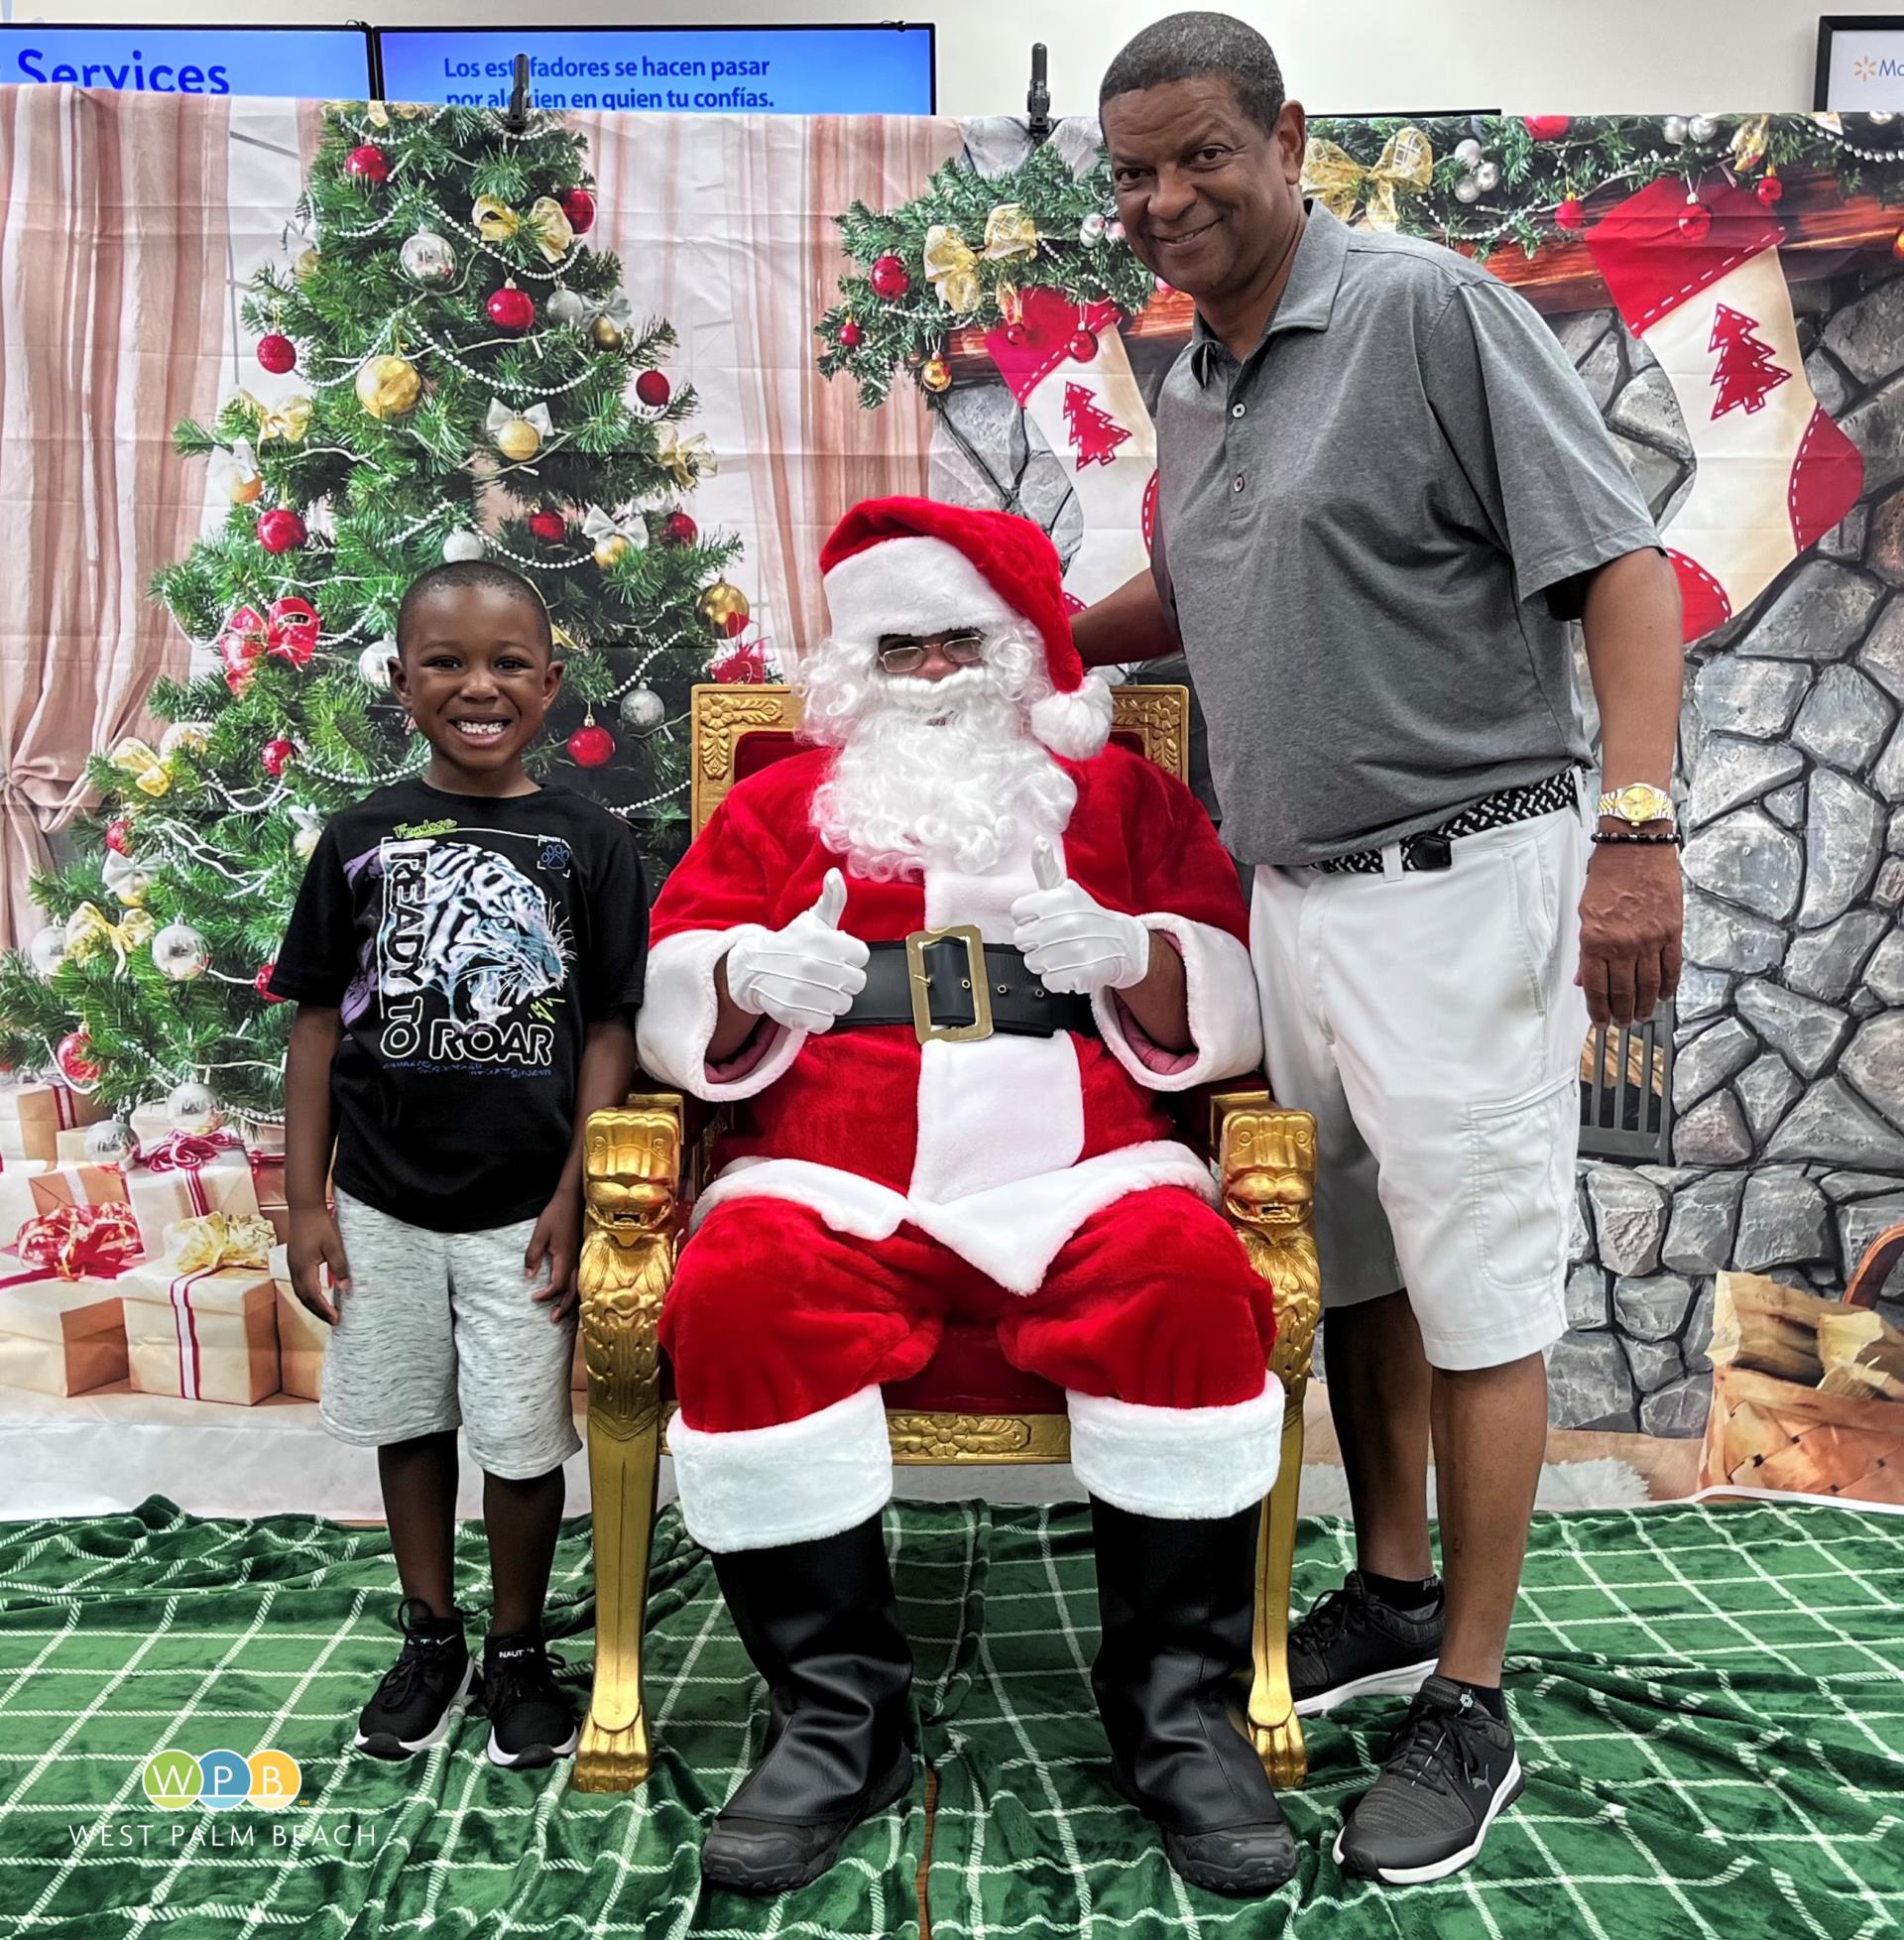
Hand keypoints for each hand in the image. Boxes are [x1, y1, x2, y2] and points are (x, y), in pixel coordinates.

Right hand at [287, 1206, 347, 1325]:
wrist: (304, 1206)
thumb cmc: (319, 1224)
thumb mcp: (334, 1246)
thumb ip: (340, 1267)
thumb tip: (345, 1287)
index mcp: (303, 1268)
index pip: (313, 1296)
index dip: (324, 1310)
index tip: (336, 1319)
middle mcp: (294, 1269)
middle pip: (304, 1298)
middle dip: (317, 1311)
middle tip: (332, 1320)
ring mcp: (292, 1264)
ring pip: (299, 1291)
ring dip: (312, 1303)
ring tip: (325, 1312)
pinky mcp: (294, 1259)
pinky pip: (299, 1283)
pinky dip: (308, 1293)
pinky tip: (317, 1294)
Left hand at [526, 1188, 580, 1322]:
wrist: (574, 1198)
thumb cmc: (556, 1214)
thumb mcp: (540, 1234)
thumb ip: (533, 1255)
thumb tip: (528, 1276)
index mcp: (565, 1258)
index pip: (557, 1285)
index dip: (546, 1295)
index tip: (533, 1297)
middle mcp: (576, 1261)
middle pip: (573, 1291)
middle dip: (563, 1307)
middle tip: (553, 1319)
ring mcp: (582, 1257)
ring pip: (580, 1286)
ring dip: (571, 1300)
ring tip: (563, 1310)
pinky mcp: (583, 1253)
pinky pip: (582, 1277)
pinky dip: (577, 1289)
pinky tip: (573, 1291)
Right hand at [722, 868, 869, 1034]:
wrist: (751, 968)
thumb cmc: (791, 943)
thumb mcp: (812, 920)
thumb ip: (832, 899)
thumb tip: (834, 875)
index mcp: (822, 939)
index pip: (861, 956)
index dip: (851, 957)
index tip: (836, 956)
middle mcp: (812, 964)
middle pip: (857, 982)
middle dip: (844, 980)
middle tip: (827, 974)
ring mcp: (803, 990)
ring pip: (844, 1004)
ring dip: (833, 999)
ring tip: (817, 989)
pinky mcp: (794, 1013)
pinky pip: (826, 1022)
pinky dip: (819, 1017)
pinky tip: (809, 1004)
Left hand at [1009, 840, 1150, 994]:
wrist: (1124, 945)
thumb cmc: (1087, 918)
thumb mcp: (1065, 891)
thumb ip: (1045, 868)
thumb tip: (1038, 842)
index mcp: (1059, 899)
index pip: (1018, 913)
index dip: (1029, 919)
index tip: (1045, 920)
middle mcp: (1067, 922)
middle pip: (1022, 940)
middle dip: (1035, 943)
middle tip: (1055, 940)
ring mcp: (1075, 949)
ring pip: (1033, 962)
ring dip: (1047, 962)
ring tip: (1065, 954)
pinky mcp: (1082, 973)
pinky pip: (1049, 981)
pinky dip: (1059, 980)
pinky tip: (1072, 968)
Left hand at [1577, 840, 1682, 1026]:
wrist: (1637, 849)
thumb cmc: (1608, 875)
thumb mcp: (1585, 912)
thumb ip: (1586, 950)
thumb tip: (1584, 979)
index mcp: (1595, 940)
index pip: (1596, 988)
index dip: (1598, 1011)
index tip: (1600, 1022)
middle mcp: (1623, 944)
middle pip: (1623, 991)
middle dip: (1622, 1013)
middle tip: (1623, 1024)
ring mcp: (1650, 940)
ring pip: (1649, 985)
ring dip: (1645, 1006)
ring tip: (1642, 1016)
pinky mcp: (1672, 932)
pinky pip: (1672, 968)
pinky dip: (1668, 986)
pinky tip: (1664, 996)